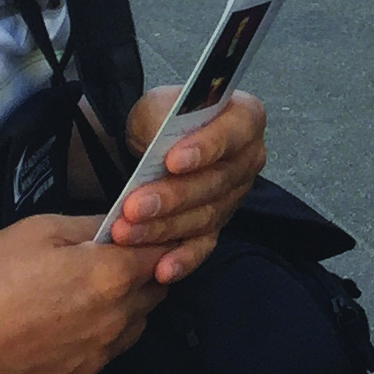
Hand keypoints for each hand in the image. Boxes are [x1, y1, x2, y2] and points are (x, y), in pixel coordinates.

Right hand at [0, 214, 169, 373]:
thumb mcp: (37, 231)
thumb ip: (90, 226)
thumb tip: (120, 226)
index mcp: (113, 279)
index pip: (163, 256)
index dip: (159, 242)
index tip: (148, 235)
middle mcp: (115, 324)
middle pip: (153, 295)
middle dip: (144, 276)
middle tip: (114, 262)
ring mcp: (95, 362)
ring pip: (130, 331)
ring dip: (123, 311)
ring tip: (84, 298)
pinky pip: (98, 359)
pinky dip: (93, 342)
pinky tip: (59, 333)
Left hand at [100, 88, 267, 284]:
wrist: (154, 142)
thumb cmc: (163, 119)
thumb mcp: (160, 104)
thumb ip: (166, 117)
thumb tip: (163, 141)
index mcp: (245, 119)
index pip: (232, 134)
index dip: (205, 148)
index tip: (172, 161)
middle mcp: (248, 159)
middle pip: (216, 183)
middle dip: (172, 197)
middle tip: (134, 207)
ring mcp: (234, 196)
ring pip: (204, 217)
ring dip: (164, 228)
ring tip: (126, 232)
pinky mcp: (217, 224)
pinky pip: (203, 245)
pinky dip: (183, 259)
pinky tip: (163, 270)